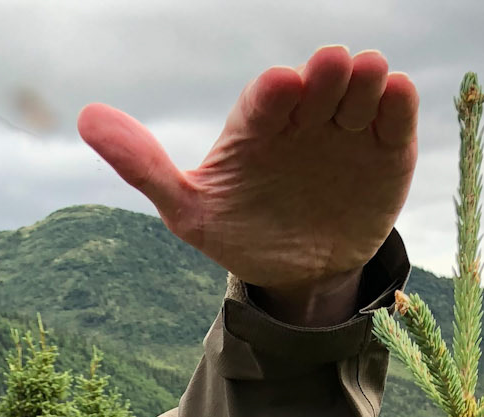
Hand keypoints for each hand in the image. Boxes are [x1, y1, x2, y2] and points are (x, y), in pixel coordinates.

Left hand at [79, 47, 416, 323]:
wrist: (298, 275)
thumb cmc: (240, 232)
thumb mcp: (189, 210)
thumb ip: (143, 166)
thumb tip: (85, 118)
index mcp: (258, 124)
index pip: (267, 98)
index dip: (275, 92)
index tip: (282, 89)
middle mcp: (305, 117)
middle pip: (319, 83)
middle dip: (325, 75)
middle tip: (329, 73)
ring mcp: (348, 130)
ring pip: (361, 90)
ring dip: (365, 81)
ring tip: (367, 81)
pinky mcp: (387, 151)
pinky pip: (396, 119)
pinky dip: (399, 105)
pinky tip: (394, 98)